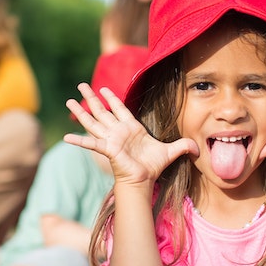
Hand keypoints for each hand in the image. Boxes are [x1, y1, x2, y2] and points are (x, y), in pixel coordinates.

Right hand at [64, 83, 196, 188]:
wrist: (144, 180)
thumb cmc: (153, 167)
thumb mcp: (171, 152)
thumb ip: (183, 145)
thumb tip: (198, 148)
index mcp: (131, 128)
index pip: (119, 108)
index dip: (111, 98)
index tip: (102, 88)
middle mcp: (118, 131)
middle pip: (101, 110)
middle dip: (91, 97)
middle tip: (80, 84)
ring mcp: (110, 139)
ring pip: (93, 121)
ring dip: (81, 111)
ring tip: (68, 101)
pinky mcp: (107, 149)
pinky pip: (91, 143)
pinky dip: (79, 140)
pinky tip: (66, 137)